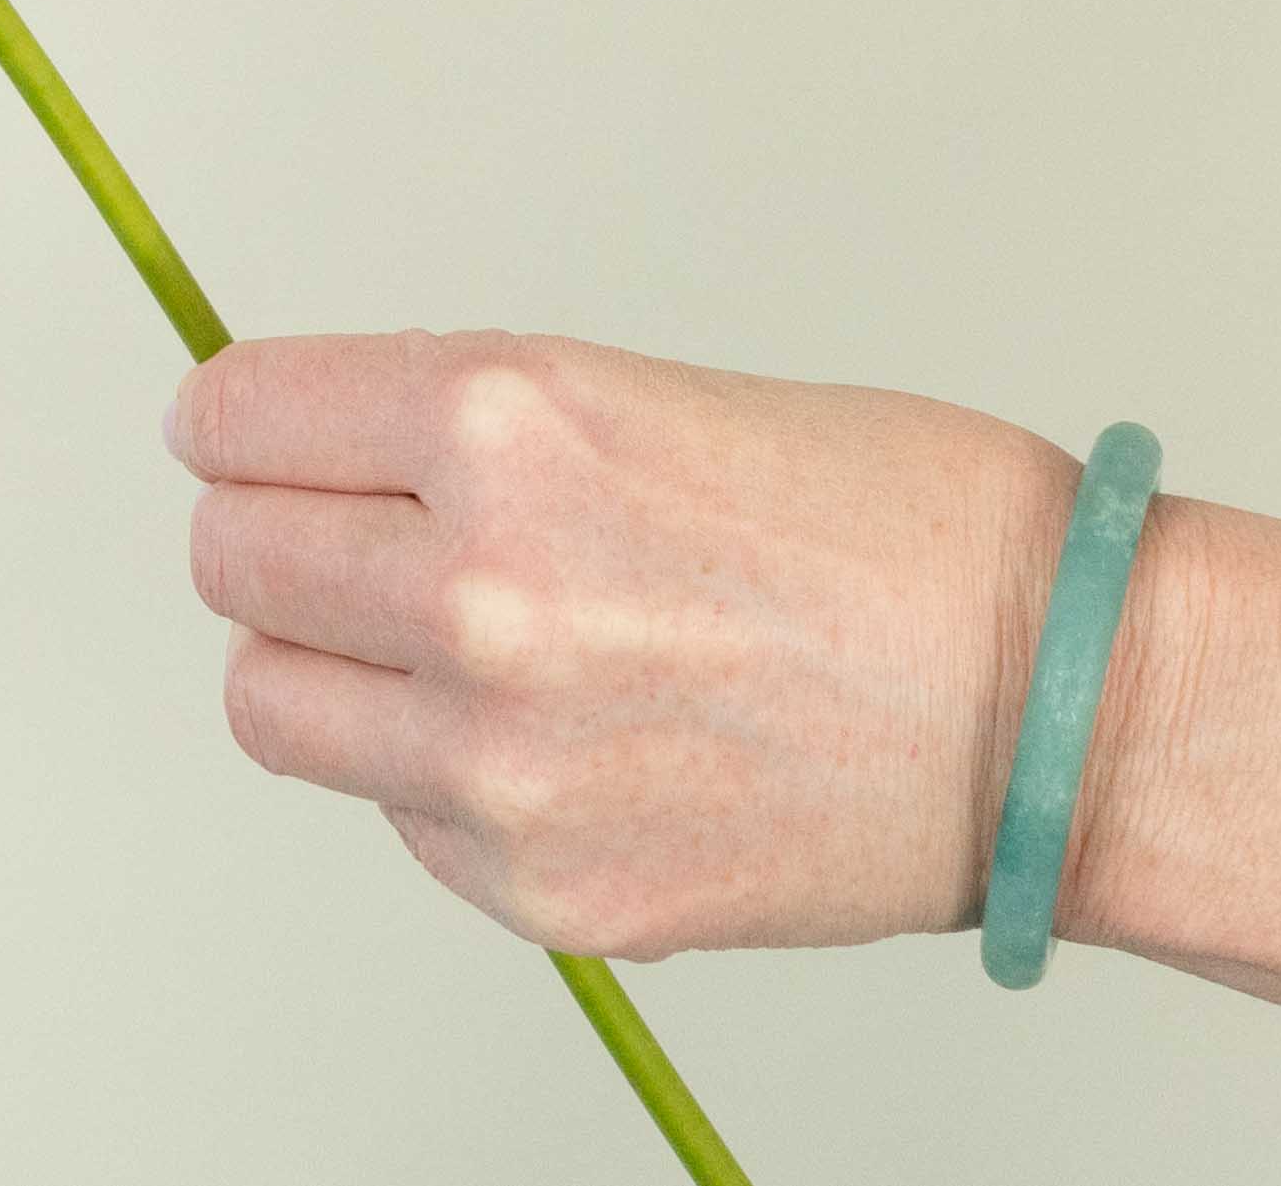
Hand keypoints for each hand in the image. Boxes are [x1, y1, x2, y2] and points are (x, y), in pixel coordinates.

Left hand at [165, 328, 1077, 959]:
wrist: (1053, 703)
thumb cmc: (886, 525)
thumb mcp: (624, 393)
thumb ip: (450, 431)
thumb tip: (298, 450)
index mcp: (500, 420)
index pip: (233, 417)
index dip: (237, 423)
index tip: (244, 434)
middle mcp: (477, 582)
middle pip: (227, 558)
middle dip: (270, 534)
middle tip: (343, 532)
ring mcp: (500, 753)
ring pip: (268, 698)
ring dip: (323, 660)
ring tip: (434, 640)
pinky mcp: (542, 887)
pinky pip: (391, 813)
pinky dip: (433, 774)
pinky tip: (553, 731)